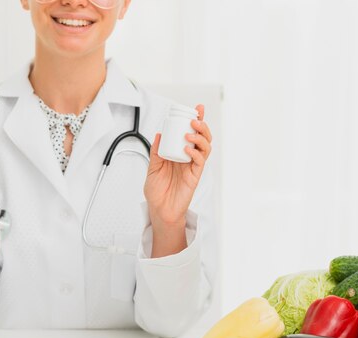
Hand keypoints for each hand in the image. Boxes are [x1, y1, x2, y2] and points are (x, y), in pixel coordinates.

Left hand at [144, 104, 212, 229]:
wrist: (159, 209)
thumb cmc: (157, 190)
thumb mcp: (153, 167)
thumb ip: (156, 152)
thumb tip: (159, 134)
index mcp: (180, 153)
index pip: (191, 133)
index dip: (197, 120)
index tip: (197, 108)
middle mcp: (189, 158)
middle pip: (203, 138)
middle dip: (202, 125)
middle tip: (195, 119)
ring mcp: (193, 167)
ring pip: (205, 148)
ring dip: (200, 138)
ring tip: (190, 133)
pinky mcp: (195, 177)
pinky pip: (200, 162)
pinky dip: (195, 154)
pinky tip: (187, 149)